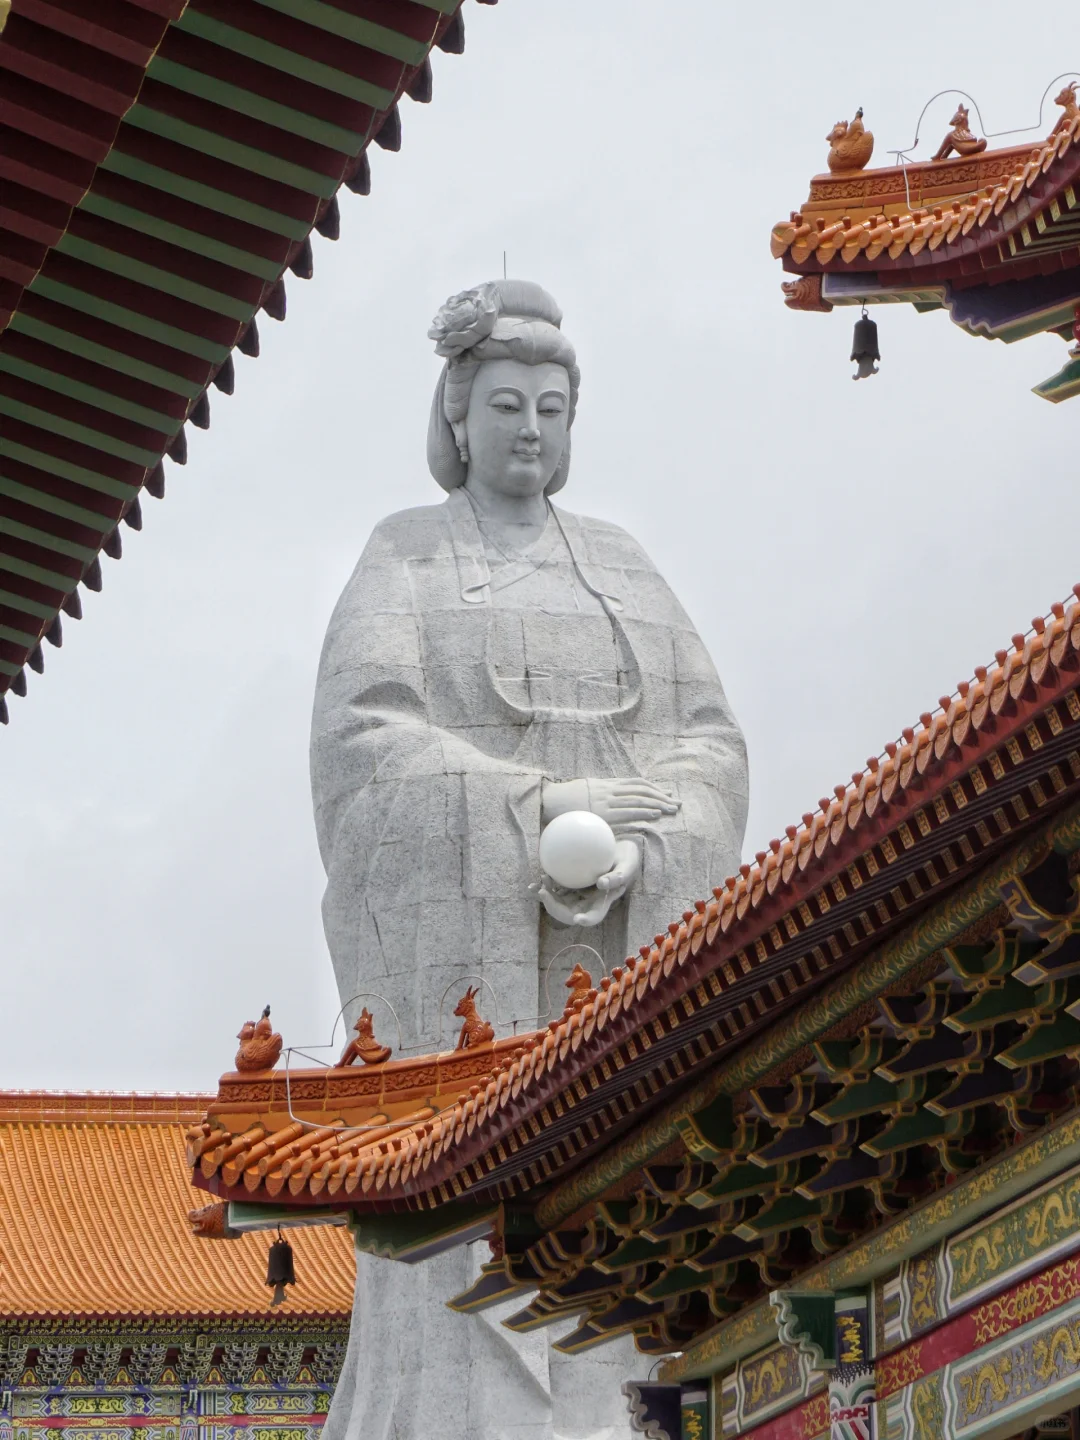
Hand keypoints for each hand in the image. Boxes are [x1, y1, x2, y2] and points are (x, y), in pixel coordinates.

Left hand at [530, 838, 640, 927]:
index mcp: (602, 902)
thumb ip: (617, 877)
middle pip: (569, 914)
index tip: (578, 919)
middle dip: (555, 908)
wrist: (617, 851)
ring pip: (559, 904)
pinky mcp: (568, 885)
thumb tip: (600, 883)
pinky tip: (533, 883)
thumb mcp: (627, 866)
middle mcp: (587, 902)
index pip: (594, 916)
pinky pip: (553, 891)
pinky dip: (543, 888)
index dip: (586, 920)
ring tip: (542, 879)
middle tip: (544, 892)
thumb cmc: (626, 859)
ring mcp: (576, 895)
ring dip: (546, 897)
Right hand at [542, 777, 678, 826]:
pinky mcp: (604, 813)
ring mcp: (607, 801)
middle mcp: (610, 790)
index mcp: (607, 784)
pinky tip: (655, 814)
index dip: (653, 788)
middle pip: (642, 790)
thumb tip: (607, 794)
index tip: (665, 793)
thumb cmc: (564, 798)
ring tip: (671, 809)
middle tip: (676, 802)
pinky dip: (644, 812)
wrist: (549, 800)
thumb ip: (599, 790)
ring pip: (639, 800)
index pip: (636, 783)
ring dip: (658, 804)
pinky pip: (628, 812)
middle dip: (661, 796)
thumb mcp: (585, 789)